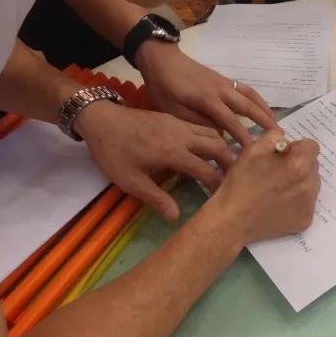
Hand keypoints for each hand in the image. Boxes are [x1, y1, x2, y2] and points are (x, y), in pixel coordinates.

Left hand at [74, 101, 232, 221]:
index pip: (206, 169)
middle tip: (234, 178)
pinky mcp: (172, 118)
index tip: (221, 197)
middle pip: (218, 146)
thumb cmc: (113, 152)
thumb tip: (176, 217)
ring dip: (222, 148)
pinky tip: (206, 149)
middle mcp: (181, 135)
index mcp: (173, 152)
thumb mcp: (130, 181)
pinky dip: (211, 138)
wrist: (100, 119)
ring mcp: (178, 124)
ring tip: (225, 164)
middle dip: (229, 162)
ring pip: (211, 133)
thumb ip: (155, 198)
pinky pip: (200, 127)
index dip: (217, 184)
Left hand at [137, 43, 276, 146]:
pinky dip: (257, 99)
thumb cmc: (164, 86)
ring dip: (265, 109)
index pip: (230, 121)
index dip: (243, 136)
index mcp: (207, 99)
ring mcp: (224, 82)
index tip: (253, 151)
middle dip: (264, 121)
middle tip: (277, 136)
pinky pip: (246, 89)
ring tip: (276, 123)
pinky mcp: (223, 79)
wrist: (162, 59)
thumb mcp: (173, 109)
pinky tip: (261, 107)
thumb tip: (218, 134)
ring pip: (250, 96)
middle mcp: (221, 90)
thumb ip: (196, 122)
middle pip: (248, 106)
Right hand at [204, 130, 320, 244]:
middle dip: (299, 164)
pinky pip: (307, 203)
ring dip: (300, 182)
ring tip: (277, 189)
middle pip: (313, 166)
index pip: (312, 147)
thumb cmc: (240, 183)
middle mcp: (309, 185)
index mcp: (298, 164)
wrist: (233, 220)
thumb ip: (274, 137)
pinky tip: (278, 204)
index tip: (282, 155)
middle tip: (277, 173)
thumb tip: (286, 141)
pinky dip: (296, 201)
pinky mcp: (305, 220)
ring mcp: (309, 205)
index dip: (296, 148)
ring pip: (311, 185)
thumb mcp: (252, 150)